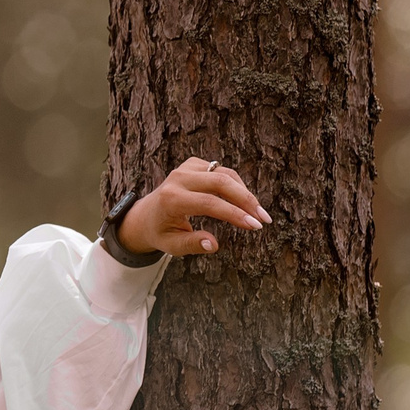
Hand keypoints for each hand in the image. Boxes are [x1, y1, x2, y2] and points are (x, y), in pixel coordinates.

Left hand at [120, 158, 270, 256]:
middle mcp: (178, 179)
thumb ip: (192, 245)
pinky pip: (222, 172)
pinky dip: (237, 186)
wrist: (145, 215)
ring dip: (245, 193)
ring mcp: (185, 168)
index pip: (209, 203)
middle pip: (221, 183)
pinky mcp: (193, 164)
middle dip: (246, 201)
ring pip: (225, 175)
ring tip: (259, 214)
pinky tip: (246, 203)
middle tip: (264, 220)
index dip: (235, 214)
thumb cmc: (161, 233)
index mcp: (171, 199)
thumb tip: (213, 244)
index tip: (255, 226)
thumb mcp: (171, 245)